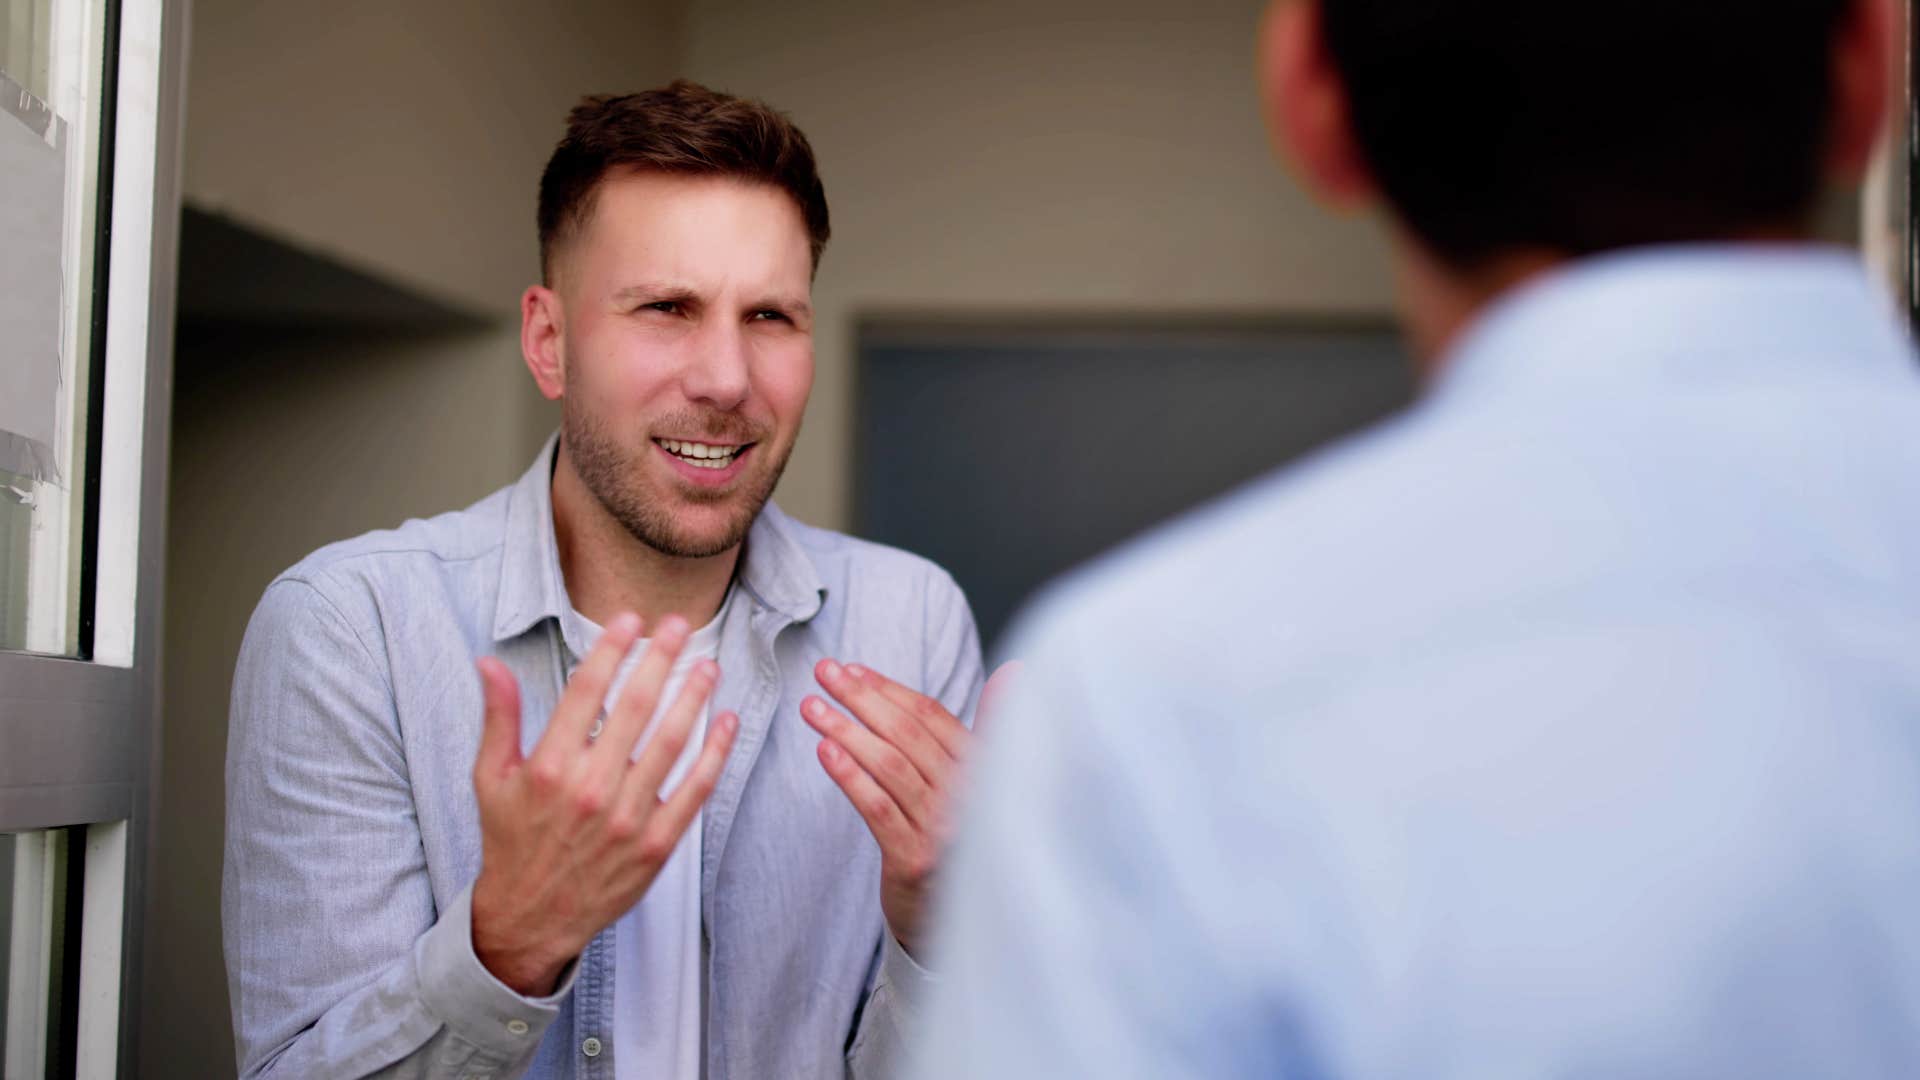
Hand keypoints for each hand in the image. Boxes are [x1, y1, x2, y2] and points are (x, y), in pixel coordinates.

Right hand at [469, 613, 738, 995]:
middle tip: (680, 625)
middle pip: (635, 708)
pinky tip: (726, 721)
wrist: (531, 916)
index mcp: (549, 766)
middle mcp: (591, 788)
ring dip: (694, 698)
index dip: (612, 649)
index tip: (630, 620)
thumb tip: (489, 663)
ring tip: (708, 666)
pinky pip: (694, 790)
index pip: (586, 691)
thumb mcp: (492, 778)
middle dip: (661, 659)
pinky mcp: (656, 844)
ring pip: (671, 743)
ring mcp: (628, 817)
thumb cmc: (511, 841)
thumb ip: (500, 718)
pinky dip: (715, 753)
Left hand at [801, 660, 1017, 954]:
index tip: (853, 670)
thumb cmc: (958, 840)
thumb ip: (988, 730)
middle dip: (861, 699)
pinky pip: (878, 808)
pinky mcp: (915, 859)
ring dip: (846, 730)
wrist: (953, 918)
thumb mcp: (979, 785)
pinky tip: (825, 751)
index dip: (890, 690)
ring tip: (811, 708)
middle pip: (907, 736)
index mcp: (984, 771)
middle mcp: (970, 798)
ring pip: (889, 766)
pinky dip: (850, 776)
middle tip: (824, 673)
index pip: (932, 717)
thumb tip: (1014, 671)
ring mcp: (943, 830)